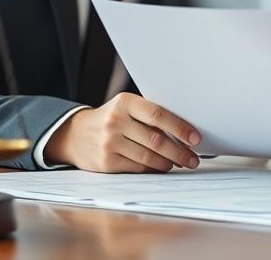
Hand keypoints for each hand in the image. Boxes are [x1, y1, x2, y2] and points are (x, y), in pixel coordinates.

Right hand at [45, 92, 201, 172]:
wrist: (75, 135)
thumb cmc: (111, 120)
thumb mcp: (126, 108)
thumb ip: (149, 115)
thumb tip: (183, 132)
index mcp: (125, 102)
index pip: (158, 115)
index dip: (180, 127)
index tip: (195, 138)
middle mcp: (115, 121)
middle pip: (156, 139)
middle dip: (180, 151)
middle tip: (193, 159)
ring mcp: (109, 143)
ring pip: (148, 156)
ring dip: (169, 162)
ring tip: (180, 163)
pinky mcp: (106, 162)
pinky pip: (137, 167)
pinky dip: (153, 169)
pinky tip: (161, 167)